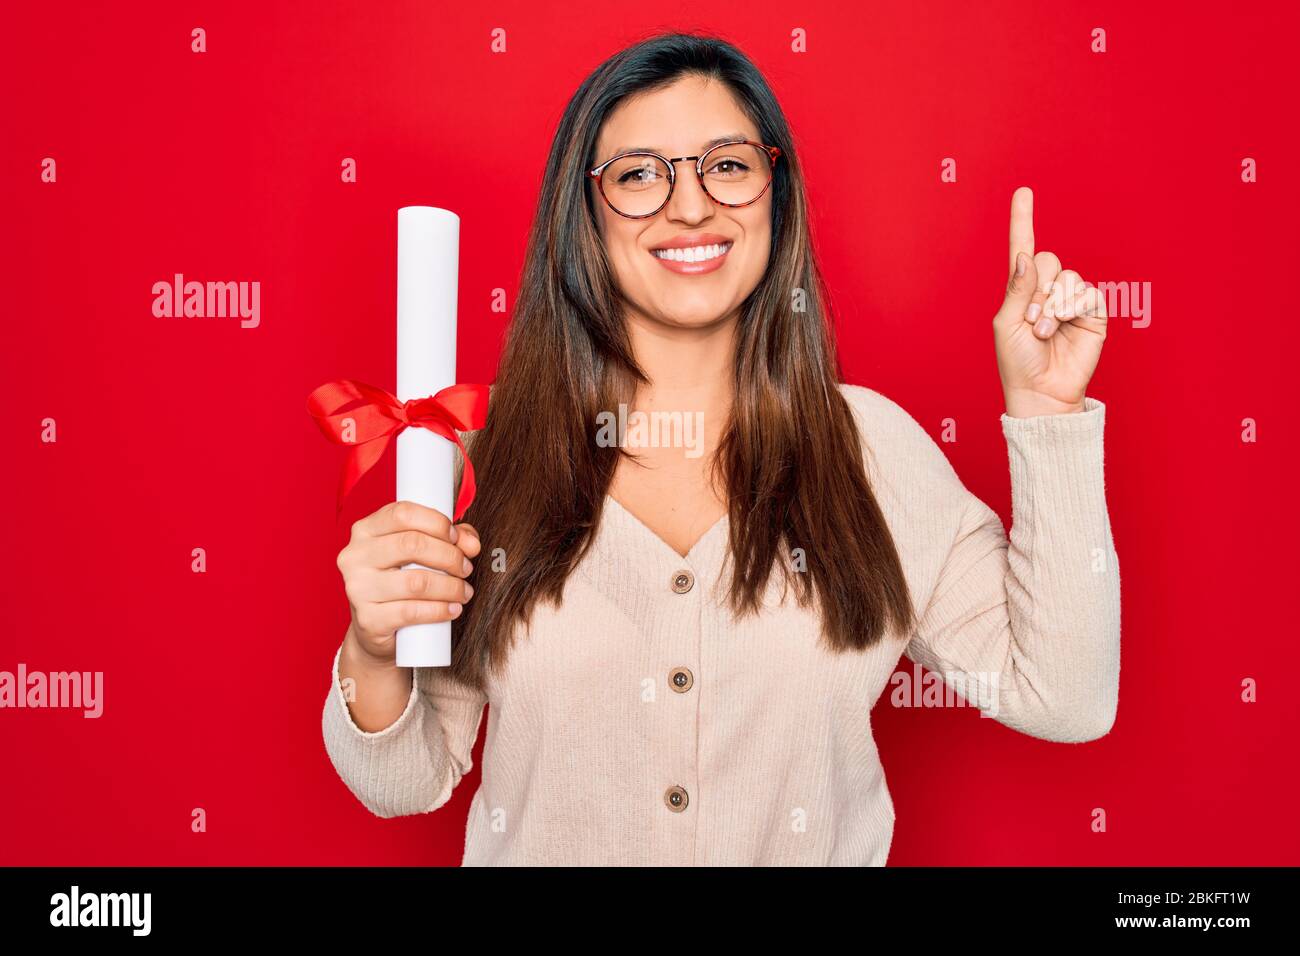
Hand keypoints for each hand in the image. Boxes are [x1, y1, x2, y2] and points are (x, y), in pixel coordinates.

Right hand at [336, 500, 481, 664]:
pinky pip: (412, 612)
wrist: (373, 627)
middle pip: (412, 544)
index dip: (436, 522)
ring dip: (451, 586)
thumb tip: (471, 543)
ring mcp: (358, 588)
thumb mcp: (419, 552)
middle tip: (465, 568)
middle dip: (449, 556)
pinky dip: (440, 610)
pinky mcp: (368, 619)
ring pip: (416, 581)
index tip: (455, 538)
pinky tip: (453, 609)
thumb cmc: (400, 581)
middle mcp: (355, 556)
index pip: (402, 513)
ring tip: (464, 592)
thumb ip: (449, 539)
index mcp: (365, 530)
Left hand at [994, 186, 1107, 417]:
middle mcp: (1047, 290)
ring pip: (1067, 277)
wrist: (1043, 391)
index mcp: (1021, 290)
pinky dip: (1072, 307)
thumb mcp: (1008, 324)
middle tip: (1032, 321)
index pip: (1022, 248)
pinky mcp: (1093, 312)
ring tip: (1045, 331)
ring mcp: (1071, 300)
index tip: (1023, 192)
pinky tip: (1064, 326)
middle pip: (1047, 259)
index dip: (1023, 219)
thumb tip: (1027, 256)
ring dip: (1053, 304)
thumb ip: (1017, 289)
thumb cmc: (1018, 361)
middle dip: (1037, 290)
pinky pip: (1087, 292)